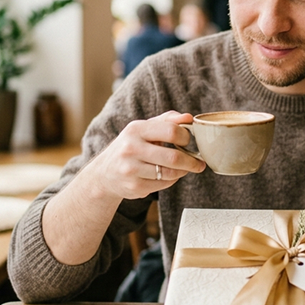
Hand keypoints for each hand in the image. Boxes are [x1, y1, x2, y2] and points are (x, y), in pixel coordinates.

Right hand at [87, 110, 205, 200]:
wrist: (104, 174)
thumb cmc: (131, 146)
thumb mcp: (144, 128)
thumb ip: (167, 120)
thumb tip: (189, 117)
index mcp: (136, 129)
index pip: (171, 131)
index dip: (186, 137)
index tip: (189, 141)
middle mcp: (131, 148)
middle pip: (174, 157)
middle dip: (192, 161)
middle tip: (199, 163)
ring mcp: (131, 169)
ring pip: (170, 173)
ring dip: (183, 172)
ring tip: (185, 168)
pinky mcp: (134, 187)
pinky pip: (163, 185)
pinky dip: (171, 180)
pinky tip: (168, 175)